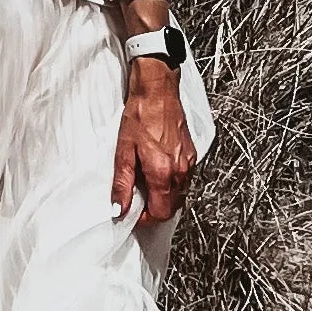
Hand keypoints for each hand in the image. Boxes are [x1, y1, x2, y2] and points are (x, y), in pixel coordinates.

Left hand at [112, 57, 195, 226]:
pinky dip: (171, 184)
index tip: (133, 213)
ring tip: (146, 184)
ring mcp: (189, 162)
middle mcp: (180, 170)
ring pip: (180, 195)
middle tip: (138, 201)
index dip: (145, 219)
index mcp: (163, 172)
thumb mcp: (124, 150)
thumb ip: (122, 183)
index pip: (160, 213)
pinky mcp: (192, 154)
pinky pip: (184, 180)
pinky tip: (157, 171)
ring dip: (164, 198)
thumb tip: (119, 208)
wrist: (157, 90)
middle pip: (172, 207)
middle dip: (155, 210)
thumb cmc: (140, 114)